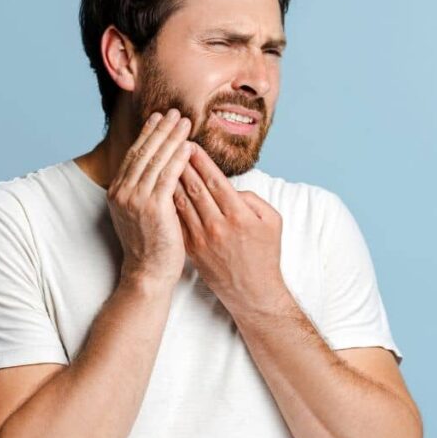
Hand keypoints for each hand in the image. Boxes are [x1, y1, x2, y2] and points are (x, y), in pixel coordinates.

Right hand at [107, 108, 193, 287]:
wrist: (148, 272)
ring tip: (185, 122)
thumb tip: (159, 167)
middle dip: (160, 130)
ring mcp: (135, 199)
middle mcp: (122, 192)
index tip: (159, 118)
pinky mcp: (152, 208)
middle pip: (143, 152)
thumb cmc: (150, 245)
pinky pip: (167, 176)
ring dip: (171, 138)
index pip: (134, 155)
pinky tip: (188, 146)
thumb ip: (145, 190)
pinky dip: (178, 159)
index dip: (147, 134)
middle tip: (175, 112)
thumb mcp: (140, 213)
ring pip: (155, 160)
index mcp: (117, 192)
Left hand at [172, 144, 286, 312]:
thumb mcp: (272, 221)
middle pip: (195, 187)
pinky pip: (178, 220)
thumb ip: (253, 199)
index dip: (201, 160)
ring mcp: (202, 238)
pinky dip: (170, 203)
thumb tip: (231, 187)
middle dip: (182, 164)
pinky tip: (164, 189)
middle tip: (172, 146)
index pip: (214, 180)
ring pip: (182, 202)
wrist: (252, 292)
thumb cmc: (265, 254)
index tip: (191, 145)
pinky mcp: (192, 249)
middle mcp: (217, 225)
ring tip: (164, 163)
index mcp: (239, 215)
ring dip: (172, 180)